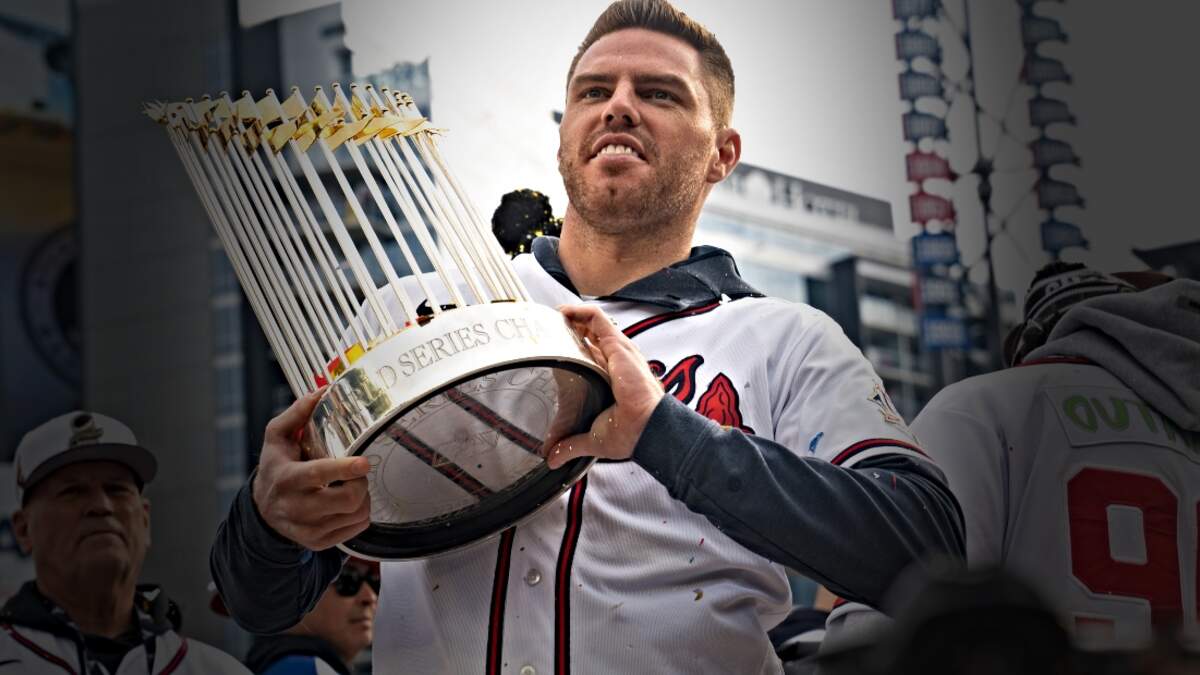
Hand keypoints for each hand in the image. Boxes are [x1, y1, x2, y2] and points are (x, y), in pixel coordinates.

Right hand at [252, 388, 371, 549]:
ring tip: (355, 486)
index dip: (345, 469)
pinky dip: (361, 515)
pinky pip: (355, 530)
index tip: (363, 462)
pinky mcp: (317, 542)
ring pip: (355, 515)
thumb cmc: (275, 468)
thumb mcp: (276, 437)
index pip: (319, 474)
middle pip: (346, 500)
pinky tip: (350, 503)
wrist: (262, 511)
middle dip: (361, 484)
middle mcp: (295, 507)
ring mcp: (307, 528)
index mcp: (286, 478)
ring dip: (364, 498)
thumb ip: (297, 413)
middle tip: (360, 473)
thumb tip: (321, 391)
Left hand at [546, 305, 663, 468]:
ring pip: (594, 324)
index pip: (592, 355)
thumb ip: (571, 445)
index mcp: (611, 379)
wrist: (646, 428)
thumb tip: (554, 458)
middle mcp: (615, 363)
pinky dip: (580, 312)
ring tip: (551, 318)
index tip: (553, 347)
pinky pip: (598, 319)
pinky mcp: (618, 345)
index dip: (574, 348)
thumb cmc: (631, 433)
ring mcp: (618, 352)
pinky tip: (562, 313)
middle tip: (546, 331)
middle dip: (569, 329)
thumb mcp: (593, 440)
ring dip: (572, 317)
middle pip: (591, 336)